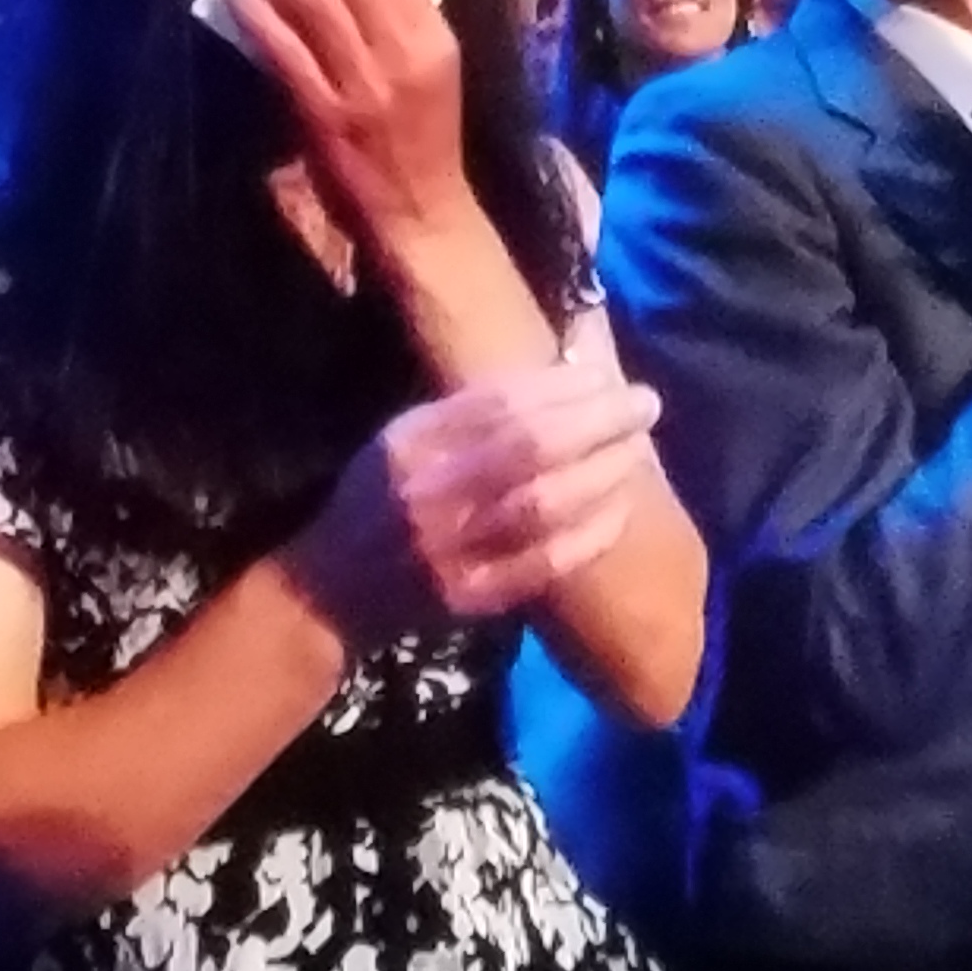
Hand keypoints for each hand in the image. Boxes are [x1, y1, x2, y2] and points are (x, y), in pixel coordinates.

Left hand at [222, 0, 469, 248]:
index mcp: (433, 36)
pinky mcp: (327, 115)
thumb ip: (397, 18)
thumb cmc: (421, 139)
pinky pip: (286, 49)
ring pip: (314, 2)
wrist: (422, 215)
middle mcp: (403, 53)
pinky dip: (258, 13)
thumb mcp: (427, 67)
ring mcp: (364, 84)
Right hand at [280, 358, 659, 649]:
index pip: (498, 403)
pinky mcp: (467, 597)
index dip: (562, 386)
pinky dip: (587, 536)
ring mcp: (448, 548)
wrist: (326, 593)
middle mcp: (428, 491)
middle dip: (598, 420)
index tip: (608, 373)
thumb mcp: (401, 440)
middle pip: (529, 447)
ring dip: (602, 474)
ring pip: (542, 504)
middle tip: (646, 404)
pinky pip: (542, 564)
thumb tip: (559, 379)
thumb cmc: (376, 502)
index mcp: (410, 442)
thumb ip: (463, 416)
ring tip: (638, 451)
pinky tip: (619, 511)